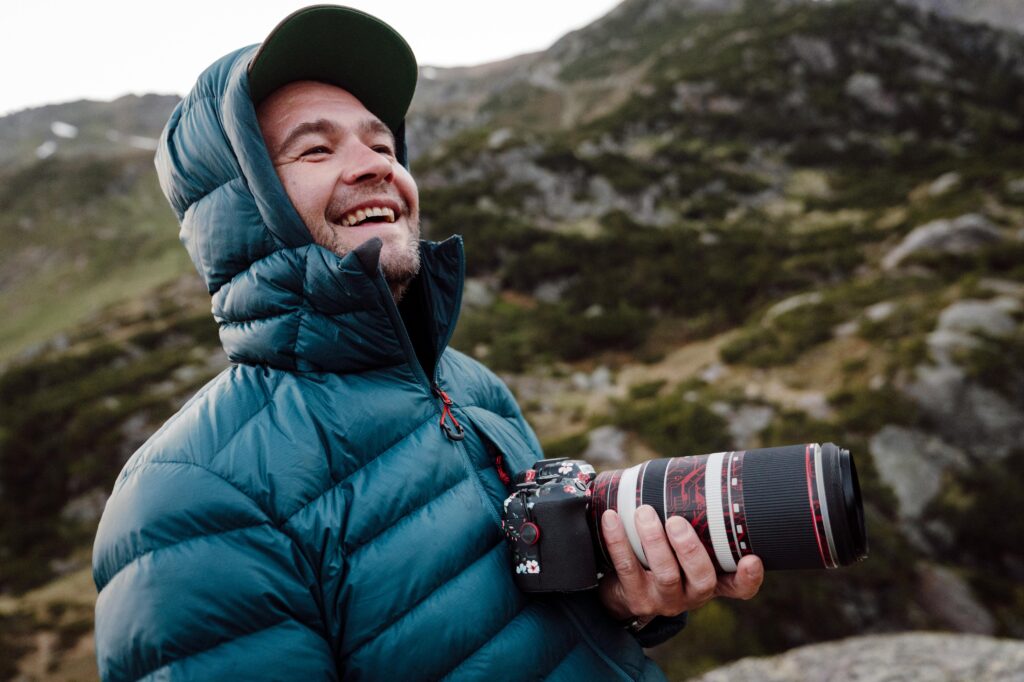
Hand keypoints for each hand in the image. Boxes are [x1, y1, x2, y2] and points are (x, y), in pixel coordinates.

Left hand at [597, 506, 763, 620]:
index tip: (751, 559)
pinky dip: (618, 542)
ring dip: (653, 541)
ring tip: (643, 513)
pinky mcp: (636, 598)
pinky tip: (611, 519)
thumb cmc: (658, 555)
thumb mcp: (679, 547)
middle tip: (675, 521)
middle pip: (701, 578)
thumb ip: (691, 518)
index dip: (748, 578)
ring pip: (665, 574)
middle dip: (689, 549)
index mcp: (710, 580)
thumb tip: (691, 466)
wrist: (623, 590)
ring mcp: (664, 599)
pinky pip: (626, 569)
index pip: (738, 587)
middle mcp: (692, 595)